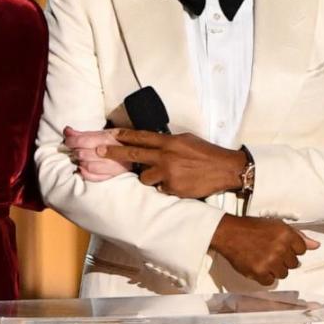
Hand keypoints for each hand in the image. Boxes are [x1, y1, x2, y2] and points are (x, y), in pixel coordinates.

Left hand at [63, 125, 123, 180]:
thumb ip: (83, 134)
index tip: (68, 142)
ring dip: (81, 163)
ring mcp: (113, 166)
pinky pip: (95, 177)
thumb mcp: (102, 134)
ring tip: (82, 160)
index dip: (71, 141)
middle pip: (84, 154)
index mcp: (108, 138)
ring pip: (89, 166)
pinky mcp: (114, 176)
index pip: (83, 140)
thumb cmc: (116, 142)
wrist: (136, 153)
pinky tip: (84, 169)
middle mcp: (111, 152)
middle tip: (76, 151)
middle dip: (76, 152)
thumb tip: (67, 131)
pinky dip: (86, 174)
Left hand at [102, 129, 245, 197]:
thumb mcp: (186, 140)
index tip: (109, 134)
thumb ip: (168, 142)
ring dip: (150, 178)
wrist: (225, 169)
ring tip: (168, 175)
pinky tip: (179, 184)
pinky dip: (166, 188)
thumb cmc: (206, 153)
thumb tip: (152, 143)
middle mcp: (166, 156)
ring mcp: (168, 174)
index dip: (123, 136)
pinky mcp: (172, 189)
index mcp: (169, 142)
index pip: (141, 137)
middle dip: (113, 153)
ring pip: (145, 178)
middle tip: (98, 152)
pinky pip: (160, 189)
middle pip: (133, 155)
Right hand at [210, 214, 318, 286]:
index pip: (302, 250)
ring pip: (283, 274)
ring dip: (275, 269)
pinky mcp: (259, 272)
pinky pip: (270, 282)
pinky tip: (258, 267)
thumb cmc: (251, 228)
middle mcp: (280, 248)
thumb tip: (316, 246)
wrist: (228, 233)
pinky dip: (264, 277)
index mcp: (286, 234)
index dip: (292, 249)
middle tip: (270, 252)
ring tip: (264, 259)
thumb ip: (298, 236)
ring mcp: (270, 262)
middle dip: (283, 259)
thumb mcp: (277, 225)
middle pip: (293, 264)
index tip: (282, 246)